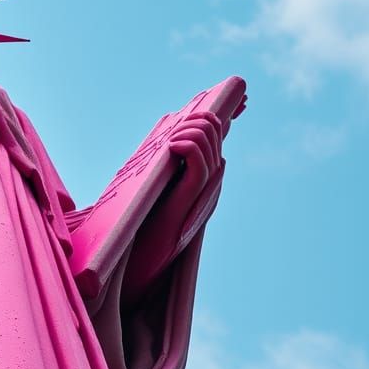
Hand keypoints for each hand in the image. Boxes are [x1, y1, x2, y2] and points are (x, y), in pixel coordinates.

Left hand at [123, 111, 224, 296]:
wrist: (127, 271)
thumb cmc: (130, 232)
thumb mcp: (145, 193)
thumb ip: (155, 173)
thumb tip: (156, 145)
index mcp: (196, 182)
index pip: (217, 143)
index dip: (228, 118)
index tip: (241, 96)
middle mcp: (204, 188)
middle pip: (216, 139)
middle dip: (204, 118)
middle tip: (182, 119)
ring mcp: (199, 197)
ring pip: (210, 148)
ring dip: (192, 130)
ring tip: (172, 134)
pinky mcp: (187, 206)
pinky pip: (199, 167)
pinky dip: (189, 147)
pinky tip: (172, 144)